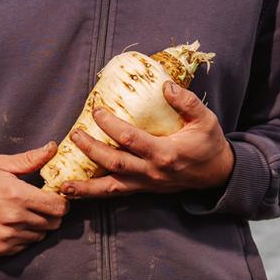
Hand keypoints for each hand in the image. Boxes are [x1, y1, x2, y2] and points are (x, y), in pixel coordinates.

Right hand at [0, 142, 67, 256]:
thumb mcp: (1, 165)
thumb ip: (30, 159)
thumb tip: (53, 147)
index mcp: (16, 195)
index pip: (58, 207)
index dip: (62, 201)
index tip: (56, 197)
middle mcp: (13, 218)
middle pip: (53, 223)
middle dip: (51, 214)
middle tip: (40, 205)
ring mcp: (6, 237)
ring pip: (40, 235)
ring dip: (38, 225)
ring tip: (24, 213)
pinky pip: (25, 246)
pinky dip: (24, 236)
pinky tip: (13, 225)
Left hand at [62, 82, 233, 198]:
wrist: (217, 174)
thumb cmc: (209, 144)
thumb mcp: (206, 119)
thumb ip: (187, 102)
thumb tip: (165, 85)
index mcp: (165, 153)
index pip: (130, 139)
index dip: (110, 125)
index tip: (97, 111)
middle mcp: (152, 171)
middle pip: (114, 162)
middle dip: (90, 149)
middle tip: (74, 134)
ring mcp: (146, 184)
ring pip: (110, 187)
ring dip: (85, 186)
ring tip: (62, 184)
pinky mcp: (142, 189)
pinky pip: (115, 193)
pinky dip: (95, 194)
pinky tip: (76, 192)